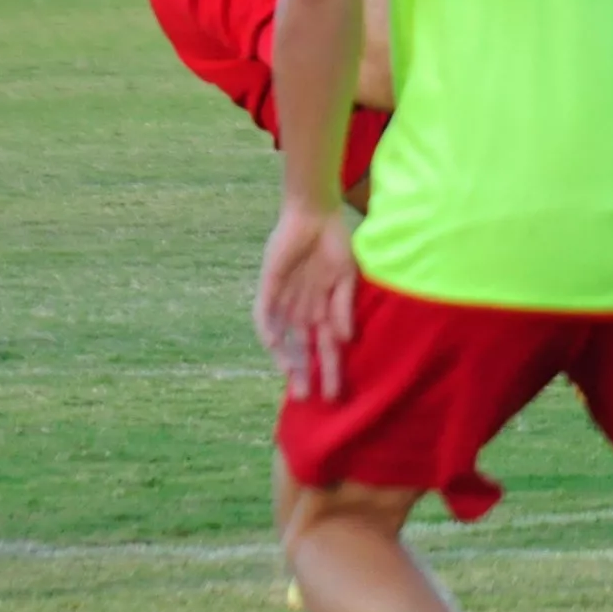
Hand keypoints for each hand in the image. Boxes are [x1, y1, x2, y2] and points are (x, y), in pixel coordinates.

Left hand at [255, 199, 358, 401]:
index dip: (330, 370)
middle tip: (308, 398)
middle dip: (307, 374)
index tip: (333, 396)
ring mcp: (285, 301)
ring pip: (284, 340)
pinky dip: (270, 333)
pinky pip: (265, 316)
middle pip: (304, 350)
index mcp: (325, 309)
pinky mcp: (268, 288)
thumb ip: (344, 308)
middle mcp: (304, 310)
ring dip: (288, 360)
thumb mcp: (347, 277)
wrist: (314, 213)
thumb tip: (347, 340)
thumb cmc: (336, 243)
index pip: (327, 347)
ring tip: (293, 382)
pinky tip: (275, 349)